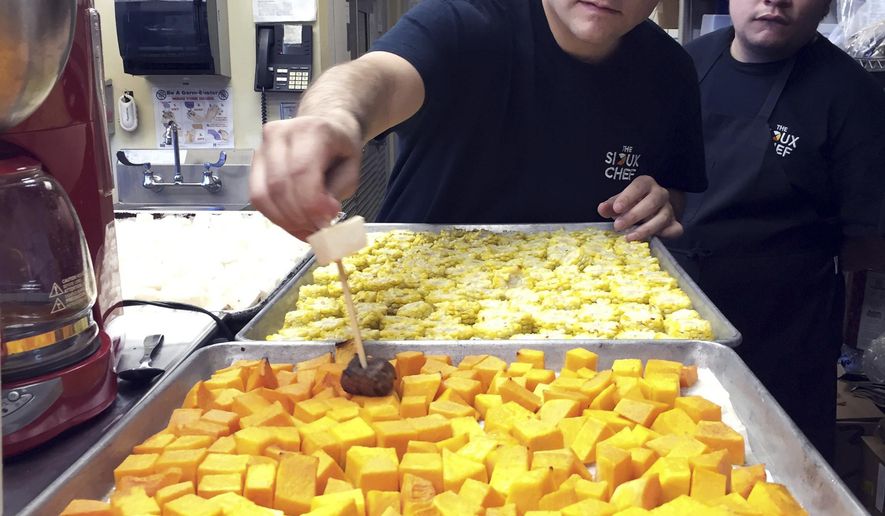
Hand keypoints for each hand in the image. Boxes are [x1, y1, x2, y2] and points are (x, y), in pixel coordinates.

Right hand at [249, 115, 362, 239]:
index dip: (311, 204)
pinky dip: (276, 217)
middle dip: (299, 217)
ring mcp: (262, 146)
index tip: (327, 221)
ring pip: (263, 195)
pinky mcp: (253, 162)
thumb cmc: (340, 148)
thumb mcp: (352, 169)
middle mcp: (280, 133)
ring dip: (286, 221)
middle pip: (279, 186)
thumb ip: (337, 192)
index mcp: (311, 130)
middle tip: (318, 230)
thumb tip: (320, 217)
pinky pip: (257, 197)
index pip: (301, 171)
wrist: (325, 126)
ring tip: (307, 230)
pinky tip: (294, 223)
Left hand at [597, 175, 682, 240]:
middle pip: (652, 202)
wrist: (649, 209)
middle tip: (618, 226)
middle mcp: (660, 194)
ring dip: (645, 229)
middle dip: (634, 215)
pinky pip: (675, 229)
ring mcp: (669, 209)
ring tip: (629, 237)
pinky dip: (667, 234)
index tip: (616, 208)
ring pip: (662, 217)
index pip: (639, 186)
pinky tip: (654, 239)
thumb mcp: (619, 202)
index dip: (628, 197)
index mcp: (646, 184)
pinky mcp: (674, 223)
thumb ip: (610, 205)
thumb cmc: (632, 204)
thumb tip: (602, 208)